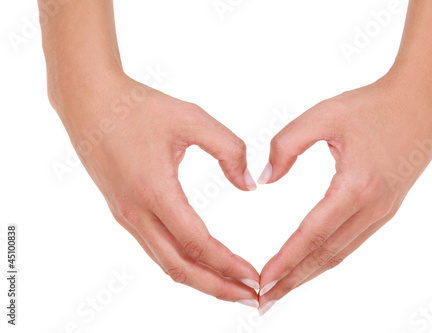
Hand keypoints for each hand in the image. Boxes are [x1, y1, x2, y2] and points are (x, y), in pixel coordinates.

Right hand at [51, 73, 259, 305]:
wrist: (89, 101)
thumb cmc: (140, 107)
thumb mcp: (192, 118)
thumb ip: (229, 150)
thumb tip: (248, 186)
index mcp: (154, 191)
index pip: (197, 243)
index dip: (228, 265)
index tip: (254, 277)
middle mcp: (136, 212)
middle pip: (179, 268)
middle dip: (217, 287)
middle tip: (250, 298)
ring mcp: (125, 215)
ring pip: (165, 263)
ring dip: (200, 279)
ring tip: (230, 287)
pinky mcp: (123, 212)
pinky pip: (154, 248)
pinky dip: (182, 263)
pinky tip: (201, 262)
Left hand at [257, 68, 431, 311]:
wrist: (421, 102)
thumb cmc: (371, 105)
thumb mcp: (323, 115)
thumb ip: (287, 145)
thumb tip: (265, 180)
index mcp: (356, 186)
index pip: (313, 233)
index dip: (286, 260)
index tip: (263, 280)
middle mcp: (373, 207)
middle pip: (327, 254)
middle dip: (294, 279)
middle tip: (265, 299)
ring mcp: (384, 211)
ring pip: (341, 252)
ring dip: (310, 273)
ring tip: (284, 289)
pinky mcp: (387, 208)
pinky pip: (353, 241)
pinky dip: (329, 258)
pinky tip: (313, 263)